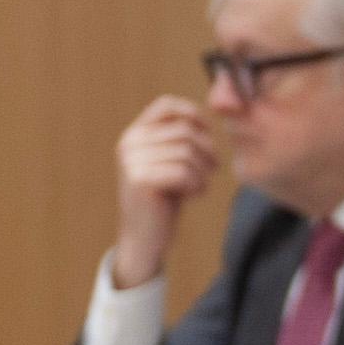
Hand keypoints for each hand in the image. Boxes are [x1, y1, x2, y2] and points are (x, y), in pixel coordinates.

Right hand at [108, 96, 211, 290]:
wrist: (144, 239)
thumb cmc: (163, 199)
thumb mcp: (168, 162)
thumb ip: (177, 139)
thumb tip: (204, 116)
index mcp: (134, 134)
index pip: (165, 105)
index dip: (192, 113)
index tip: (208, 131)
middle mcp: (129, 143)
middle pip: (183, 130)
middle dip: (207, 149)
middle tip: (214, 168)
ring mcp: (132, 161)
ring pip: (186, 151)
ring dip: (203, 170)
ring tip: (201, 185)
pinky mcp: (140, 180)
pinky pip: (183, 171)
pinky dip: (196, 184)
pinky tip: (193, 196)